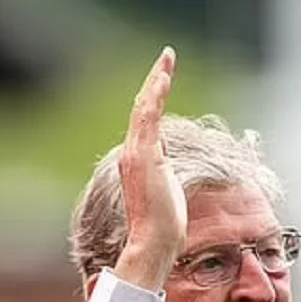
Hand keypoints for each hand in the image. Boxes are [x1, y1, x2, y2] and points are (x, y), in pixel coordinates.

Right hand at [114, 46, 188, 291]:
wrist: (154, 243)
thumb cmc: (164, 227)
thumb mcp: (167, 192)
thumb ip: (164, 173)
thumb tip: (168, 162)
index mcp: (138, 163)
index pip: (146, 123)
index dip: (154, 99)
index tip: (163, 81)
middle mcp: (132, 155)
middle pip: (142, 109)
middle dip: (155, 82)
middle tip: (166, 58)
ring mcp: (136, 154)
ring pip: (144, 108)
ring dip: (156, 81)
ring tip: (167, 59)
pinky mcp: (144, 155)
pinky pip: (148, 116)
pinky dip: (155, 94)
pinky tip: (164, 77)